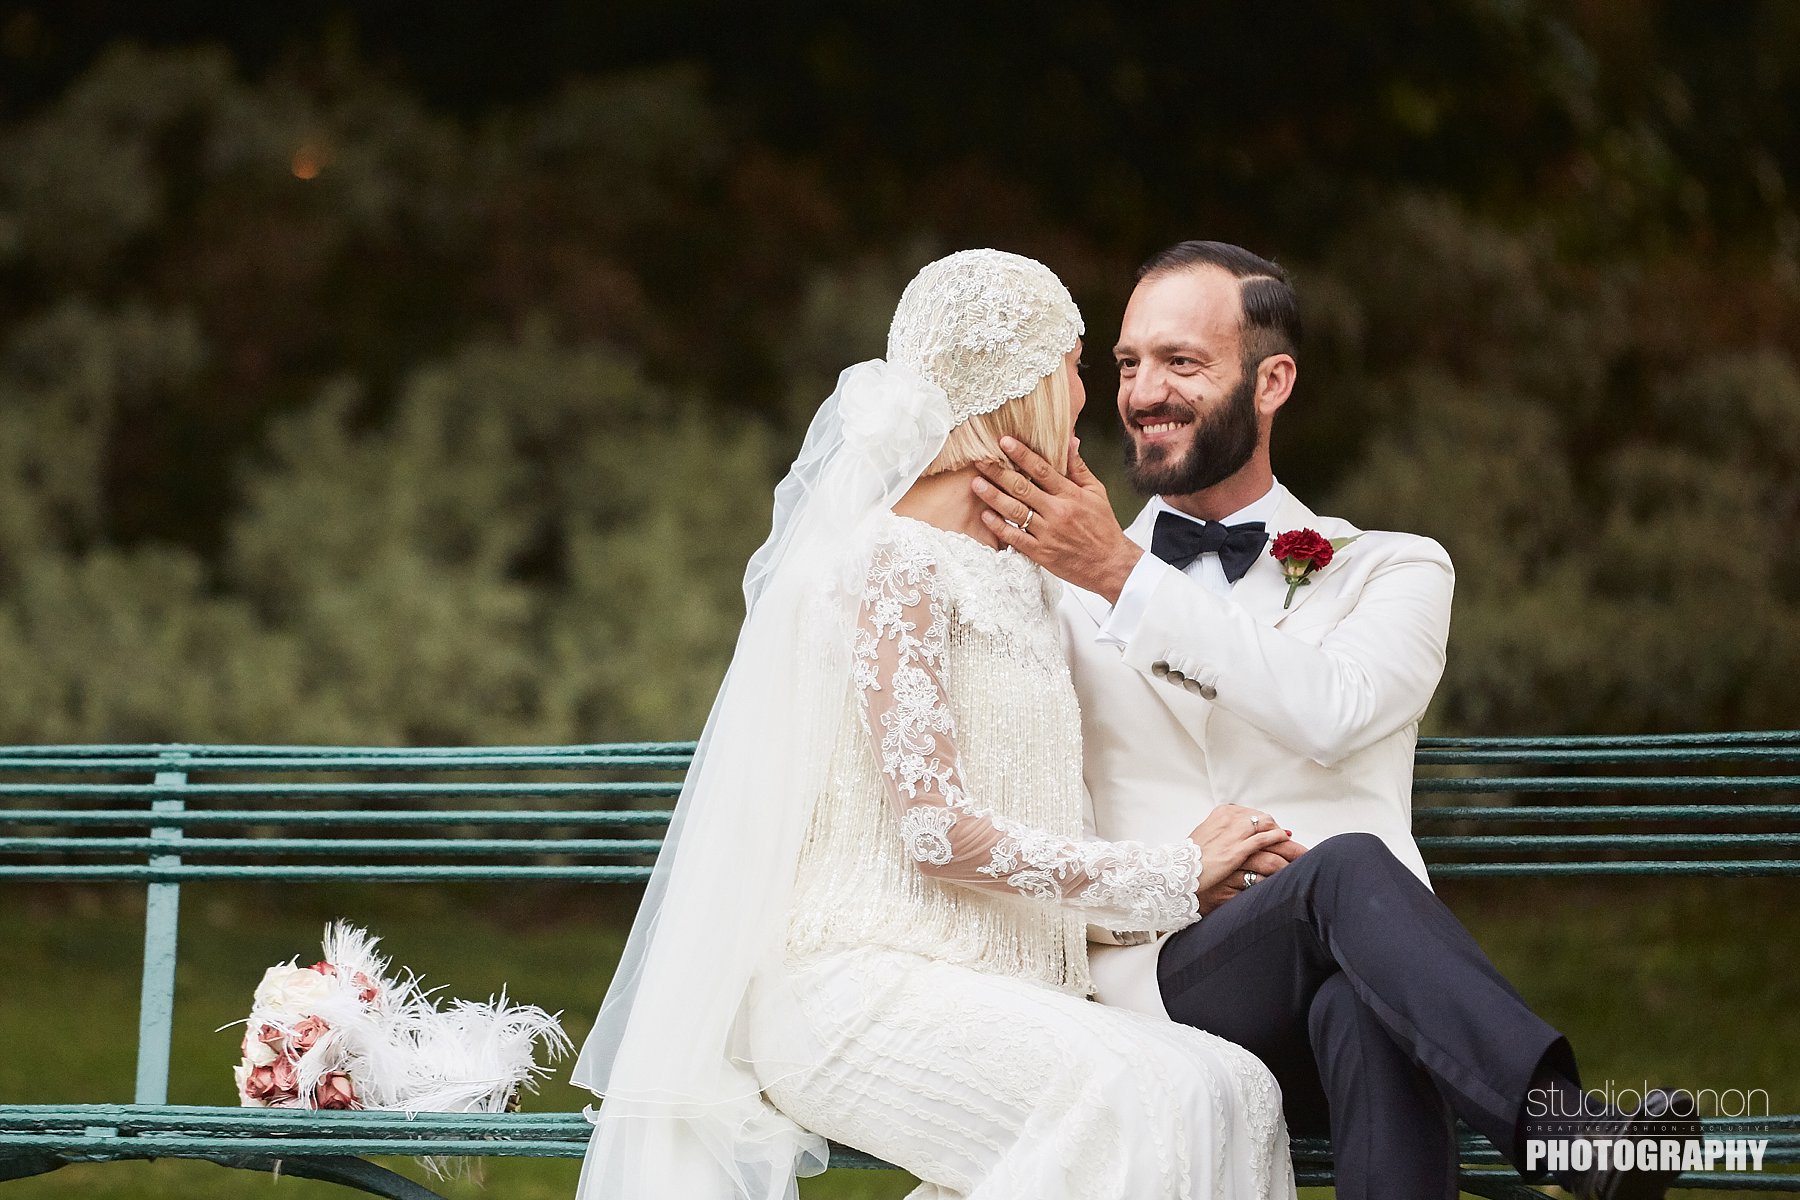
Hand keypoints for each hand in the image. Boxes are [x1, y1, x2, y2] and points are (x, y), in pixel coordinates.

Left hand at [972, 436, 1143, 602]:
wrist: (1110, 565)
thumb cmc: (1103, 527)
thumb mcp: (1096, 493)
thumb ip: (1079, 468)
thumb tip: (1070, 440)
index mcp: (1071, 495)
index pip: (1042, 469)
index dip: (1021, 454)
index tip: (1004, 442)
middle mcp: (1057, 512)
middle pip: (1022, 488)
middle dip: (998, 472)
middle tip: (980, 460)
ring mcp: (1047, 533)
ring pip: (1015, 511)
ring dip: (993, 496)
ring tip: (976, 484)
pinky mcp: (1041, 553)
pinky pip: (1015, 538)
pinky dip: (999, 527)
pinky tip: (985, 516)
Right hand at [1186, 804, 1306, 915]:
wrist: (1178, 871)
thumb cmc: (1190, 859)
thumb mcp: (1206, 837)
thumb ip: (1224, 832)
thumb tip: (1240, 835)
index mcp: (1221, 813)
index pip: (1253, 814)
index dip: (1268, 824)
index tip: (1277, 831)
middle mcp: (1229, 819)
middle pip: (1264, 820)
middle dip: (1280, 830)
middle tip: (1292, 842)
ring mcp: (1234, 833)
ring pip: (1268, 829)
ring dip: (1284, 839)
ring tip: (1296, 848)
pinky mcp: (1237, 849)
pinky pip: (1264, 841)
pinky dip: (1278, 840)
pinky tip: (1286, 843)